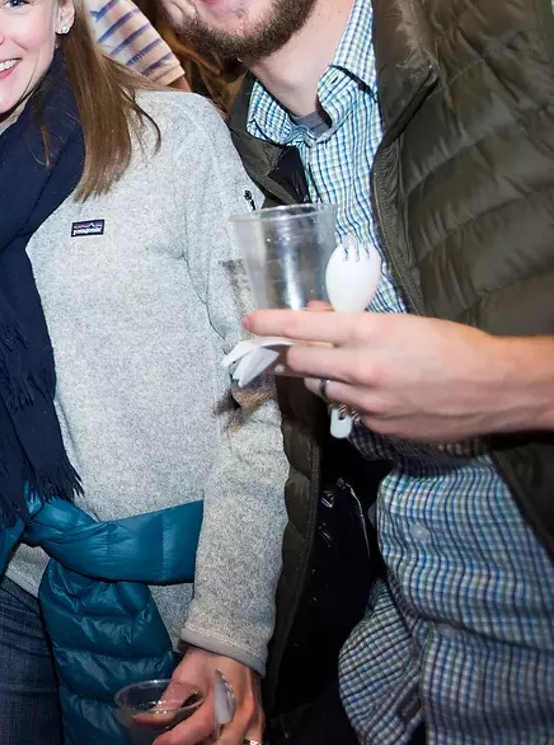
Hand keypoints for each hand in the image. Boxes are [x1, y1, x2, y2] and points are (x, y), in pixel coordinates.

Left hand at [151, 649, 262, 744]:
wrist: (235, 645)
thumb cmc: (207, 658)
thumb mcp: (185, 674)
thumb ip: (168, 701)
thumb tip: (143, 721)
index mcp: (221, 698)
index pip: (199, 727)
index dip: (177, 741)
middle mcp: (242, 714)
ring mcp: (254, 722)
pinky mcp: (260, 725)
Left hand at [245, 309, 553, 440]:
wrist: (495, 387)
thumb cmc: (453, 345)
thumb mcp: (401, 321)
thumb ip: (354, 322)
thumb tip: (316, 318)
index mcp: (368, 333)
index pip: (301, 327)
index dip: (269, 324)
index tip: (249, 322)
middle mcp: (361, 369)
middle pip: (299, 363)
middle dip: (288, 356)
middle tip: (282, 351)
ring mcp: (368, 402)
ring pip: (321, 388)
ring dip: (322, 377)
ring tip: (340, 368)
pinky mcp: (378, 426)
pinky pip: (348, 410)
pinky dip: (350, 399)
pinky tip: (371, 392)